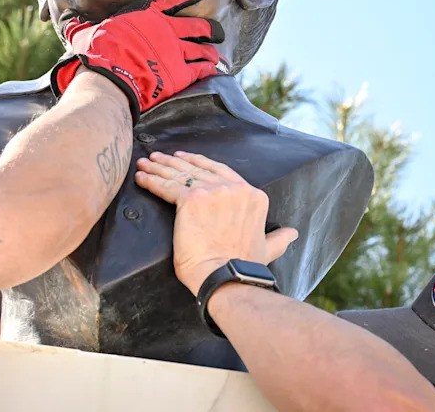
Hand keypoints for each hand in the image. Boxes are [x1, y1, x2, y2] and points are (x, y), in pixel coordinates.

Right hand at [50, 0, 226, 122]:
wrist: (109, 81)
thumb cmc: (95, 55)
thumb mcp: (83, 34)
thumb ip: (78, 25)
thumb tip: (63, 18)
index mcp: (147, 13)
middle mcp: (167, 30)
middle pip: (201, 25)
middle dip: (212, 28)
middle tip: (216, 31)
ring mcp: (177, 52)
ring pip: (206, 48)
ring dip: (212, 50)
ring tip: (216, 54)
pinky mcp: (181, 74)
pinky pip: (203, 69)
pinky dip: (211, 69)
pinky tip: (215, 71)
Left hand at [135, 151, 297, 295]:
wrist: (228, 278)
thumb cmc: (244, 268)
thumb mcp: (267, 248)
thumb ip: (278, 238)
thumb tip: (293, 234)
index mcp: (252, 195)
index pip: (220, 170)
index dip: (199, 163)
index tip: (184, 158)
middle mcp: (234, 188)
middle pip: (197, 169)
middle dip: (174, 162)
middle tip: (157, 157)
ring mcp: (213, 192)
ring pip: (179, 174)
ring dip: (158, 168)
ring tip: (144, 164)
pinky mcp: (191, 200)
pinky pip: (166, 187)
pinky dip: (151, 181)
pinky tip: (141, 178)